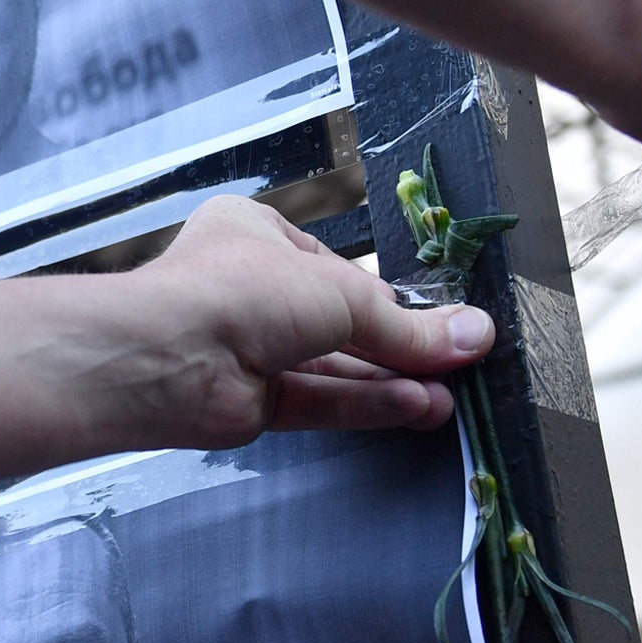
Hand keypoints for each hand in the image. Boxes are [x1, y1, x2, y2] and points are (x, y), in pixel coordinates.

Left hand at [132, 196, 496, 446]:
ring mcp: (245, 349)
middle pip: (338, 322)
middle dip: (399, 345)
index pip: (336, 268)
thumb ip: (407, 325)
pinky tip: (414, 407)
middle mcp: (248, 290)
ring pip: (331, 367)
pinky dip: (364, 404)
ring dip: (390, 380)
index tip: (442, 317)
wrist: (166, 356)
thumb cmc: (240, 292)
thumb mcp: (342, 294)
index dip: (387, 295)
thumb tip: (475, 335)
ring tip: (450, 395)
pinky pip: (317, 401)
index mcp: (255, 235)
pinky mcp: (247, 402)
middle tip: (461, 362)